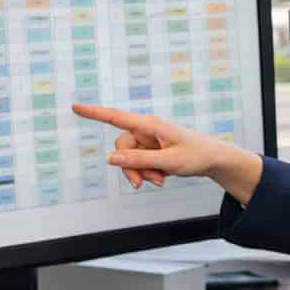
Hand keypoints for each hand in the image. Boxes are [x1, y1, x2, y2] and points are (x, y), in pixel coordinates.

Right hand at [72, 103, 216, 188]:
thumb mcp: (168, 161)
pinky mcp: (151, 151)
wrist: (213, 159)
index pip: (115, 117)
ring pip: (129, 159)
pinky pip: (138, 164)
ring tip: (160, 181)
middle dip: (131, 168)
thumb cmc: (196, 155)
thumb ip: (138, 160)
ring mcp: (148, 141)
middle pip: (121, 148)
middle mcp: (146, 130)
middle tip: (147, 183)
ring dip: (141, 173)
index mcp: (149, 125)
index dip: (94, 113)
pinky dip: (147, 173)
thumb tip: (111, 158)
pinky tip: (162, 177)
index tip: (75, 106)